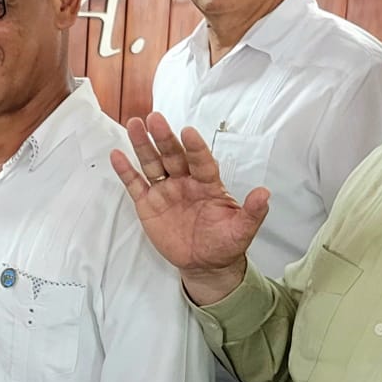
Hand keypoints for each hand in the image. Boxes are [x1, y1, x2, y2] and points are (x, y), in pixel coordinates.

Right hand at [110, 111, 268, 304]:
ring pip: (152, 163)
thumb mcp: (242, 231)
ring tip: (135, 125)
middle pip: (173, 156)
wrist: (205, 263)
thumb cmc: (225, 243)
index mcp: (208, 184)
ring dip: (143, 145)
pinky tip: (117, 155)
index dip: (195, 147)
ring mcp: (165, 190)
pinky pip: (135, 184)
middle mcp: (185, 181)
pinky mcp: (148, 204)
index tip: (188, 132)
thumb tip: (265, 194)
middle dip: (164, 138)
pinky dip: (125, 170)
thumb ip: (252, 212)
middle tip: (155, 118)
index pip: (201, 161)